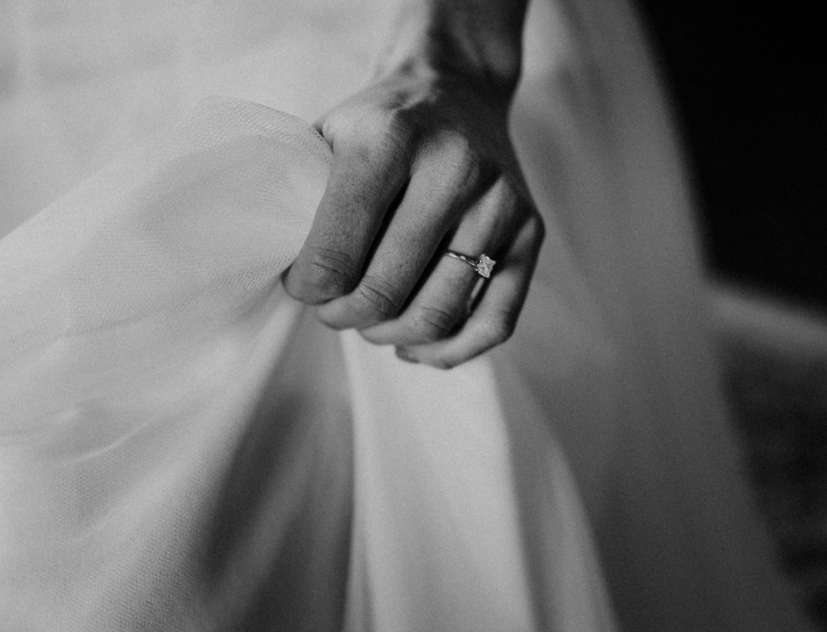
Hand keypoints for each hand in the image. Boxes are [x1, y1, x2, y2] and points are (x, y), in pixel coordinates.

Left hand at [283, 60, 542, 368]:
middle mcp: (455, 168)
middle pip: (386, 292)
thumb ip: (304, 203)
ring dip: (390, 336)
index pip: (335, 255)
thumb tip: (293, 285)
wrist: (458, 86)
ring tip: (370, 323)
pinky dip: (448, 350)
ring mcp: (501, 202)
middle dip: (345, 316)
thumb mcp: (331, 137)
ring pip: (437, 315)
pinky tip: (414, 347)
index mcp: (390, 139)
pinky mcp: (532, 231)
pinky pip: (492, 323)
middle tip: (332, 310)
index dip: (308, 289)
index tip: (301, 286)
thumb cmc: (382, 124)